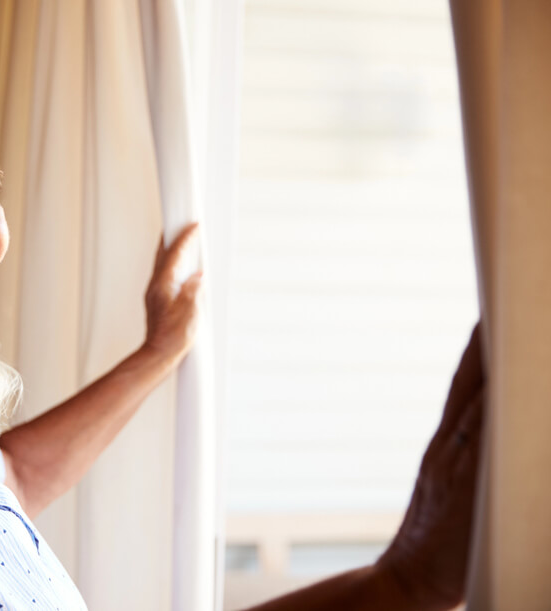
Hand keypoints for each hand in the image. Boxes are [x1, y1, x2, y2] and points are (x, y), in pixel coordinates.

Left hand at [142, 223, 202, 366]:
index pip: (174, 254)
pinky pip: (163, 273)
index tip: (194, 224)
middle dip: (172, 236)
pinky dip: (171, 263)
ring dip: (170, 249)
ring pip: (161, 263)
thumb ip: (193, 291)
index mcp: (163, 285)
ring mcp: (154, 293)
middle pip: (162, 253)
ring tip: (180, 239)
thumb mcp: (189, 313)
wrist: (158, 355)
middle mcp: (155, 286)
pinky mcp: (156, 300)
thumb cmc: (173, 338)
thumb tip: (197, 275)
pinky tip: (179, 267)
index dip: (185, 238)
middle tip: (181, 222)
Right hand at [376, 323, 485, 608]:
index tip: (492, 311)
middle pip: (471, 381)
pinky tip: (511, 391)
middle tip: (503, 299)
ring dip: (501, 368)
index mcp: (446, 444)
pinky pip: (486, 442)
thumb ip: (469, 464)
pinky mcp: (467, 487)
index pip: (466, 383)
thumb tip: (494, 433)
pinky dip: (496, 413)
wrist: (409, 577)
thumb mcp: (453, 493)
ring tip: (517, 330)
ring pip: (483, 403)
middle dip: (488, 341)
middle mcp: (448, 445)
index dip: (478, 346)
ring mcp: (455, 464)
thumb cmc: (440, 542)